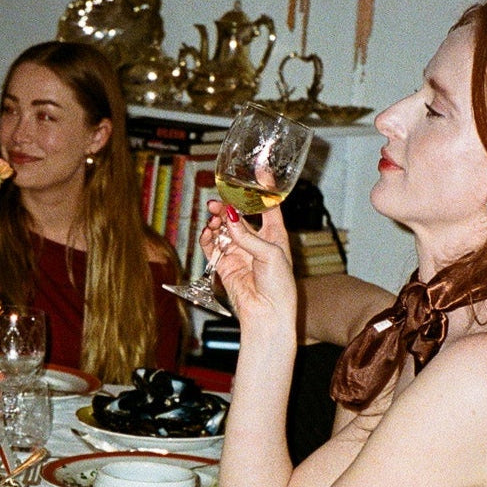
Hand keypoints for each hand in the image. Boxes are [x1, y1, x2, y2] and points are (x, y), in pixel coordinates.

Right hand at [196, 199, 296, 325]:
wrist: (267, 314)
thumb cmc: (279, 286)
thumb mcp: (270, 254)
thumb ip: (247, 235)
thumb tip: (230, 217)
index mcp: (275, 236)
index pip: (269, 206)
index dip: (263, 189)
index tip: (257, 172)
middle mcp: (257, 242)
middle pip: (240, 216)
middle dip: (228, 206)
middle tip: (217, 203)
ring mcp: (240, 253)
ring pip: (224, 229)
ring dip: (217, 222)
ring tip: (213, 220)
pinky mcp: (225, 265)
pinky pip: (212, 247)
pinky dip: (208, 238)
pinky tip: (208, 233)